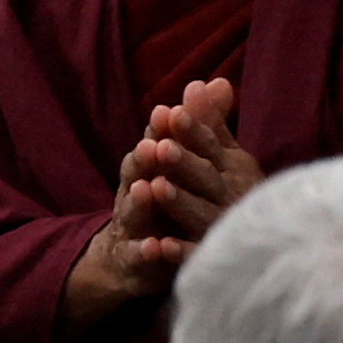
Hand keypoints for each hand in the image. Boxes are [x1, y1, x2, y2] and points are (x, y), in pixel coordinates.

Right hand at [58, 76, 256, 326]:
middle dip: (145, 159)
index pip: (152, 144)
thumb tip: (217, 81)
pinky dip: (146, 252)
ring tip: (148, 188)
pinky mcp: (134, 261)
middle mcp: (136, 193)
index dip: (159, 131)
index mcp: (149, 170)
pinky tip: (156, 248)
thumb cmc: (162, 203)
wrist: (126, 259)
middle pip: (137, 174)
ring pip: (132, 211)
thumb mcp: (178, 164)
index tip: (167, 112)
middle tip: (154, 146)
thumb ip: (199, 126)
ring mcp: (132, 227)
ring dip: (139, 201)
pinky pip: (139, 257)